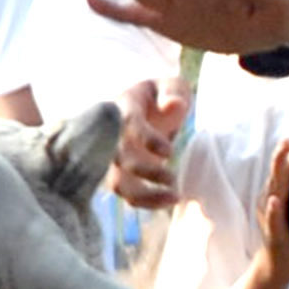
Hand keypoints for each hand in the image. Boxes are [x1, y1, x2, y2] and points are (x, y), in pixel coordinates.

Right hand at [110, 73, 190, 209]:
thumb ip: (172, 92)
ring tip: (174, 197)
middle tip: (173, 179)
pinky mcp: (123, 174)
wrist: (148, 108)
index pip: (130, 125)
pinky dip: (147, 203)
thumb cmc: (161, 95)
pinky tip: (169, 201)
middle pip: (120, 159)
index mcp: (124, 108)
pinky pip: (128, 195)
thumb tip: (174, 105)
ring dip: (145, 195)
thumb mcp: (170, 85)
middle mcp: (113, 135)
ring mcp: (115, 157)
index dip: (146, 139)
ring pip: (119, 184)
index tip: (169, 152)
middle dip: (146, 172)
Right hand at [248, 133, 288, 288]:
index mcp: (279, 189)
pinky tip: (276, 200)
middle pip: (281, 163)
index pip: (286, 157)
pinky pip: (272, 220)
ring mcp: (269, 215)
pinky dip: (273, 210)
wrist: (279, 268)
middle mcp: (271, 196)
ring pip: (276, 184)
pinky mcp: (273, 235)